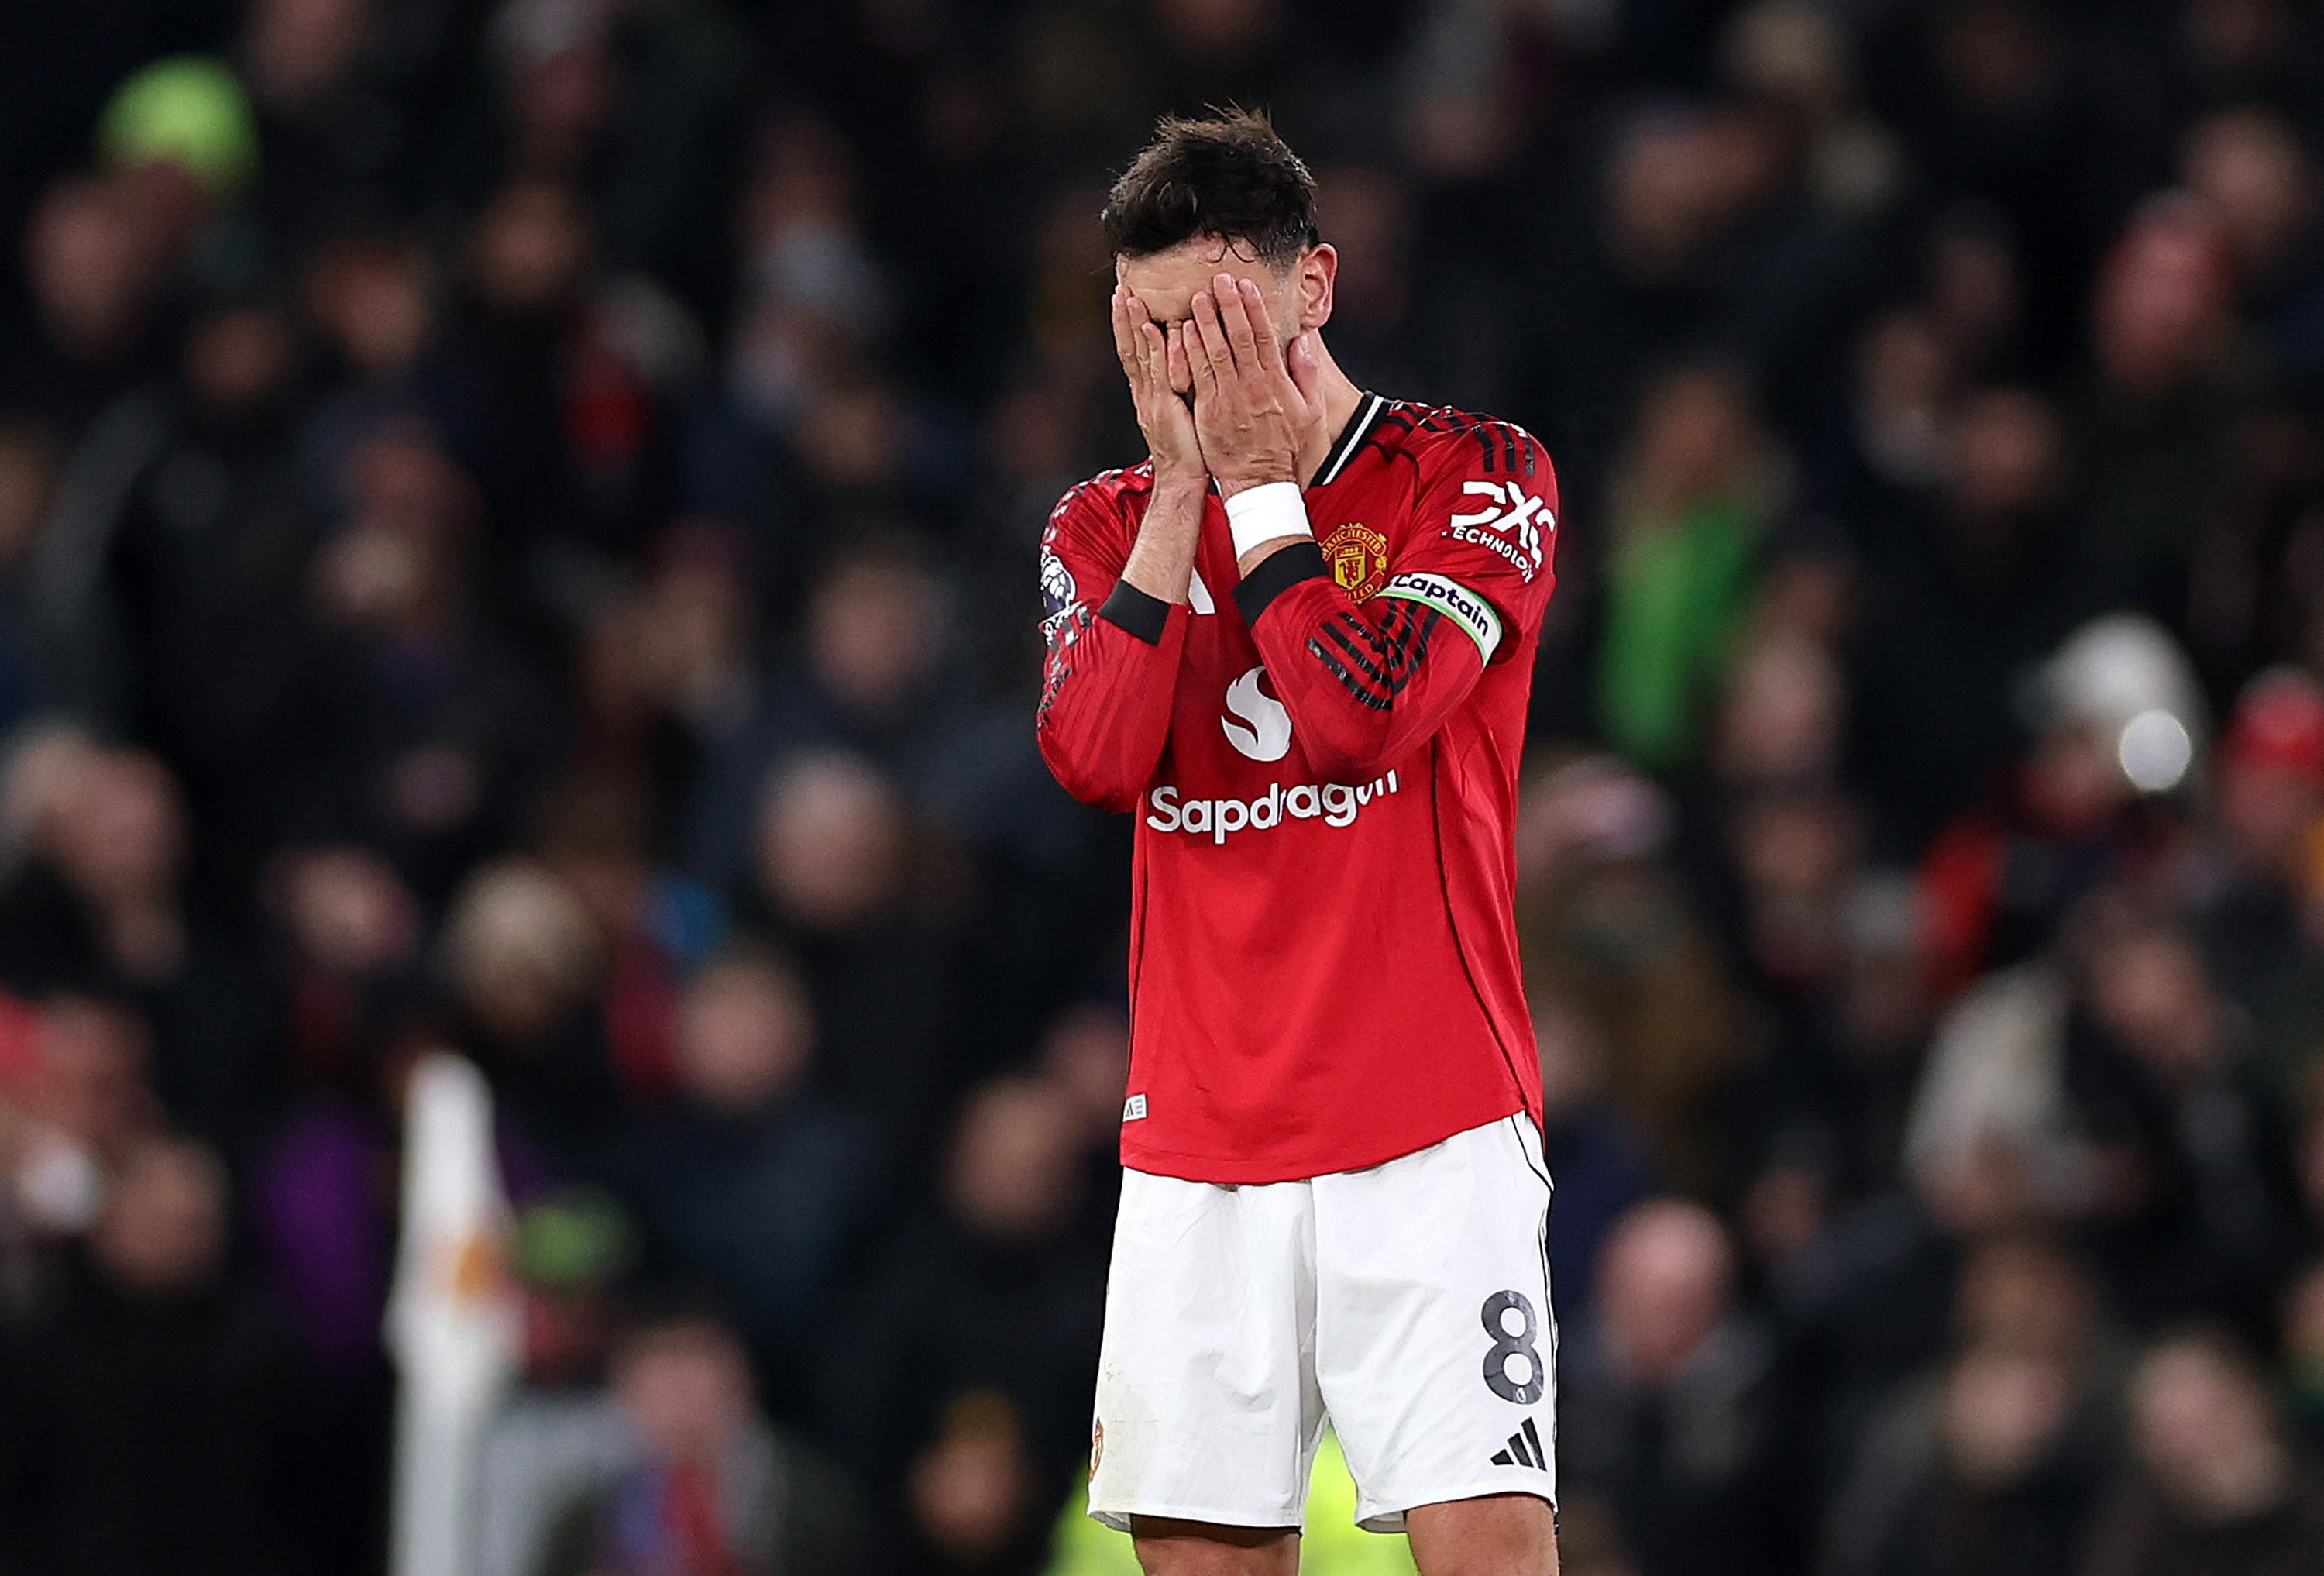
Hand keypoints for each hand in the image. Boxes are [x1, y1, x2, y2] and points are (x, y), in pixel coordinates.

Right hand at [1111, 286, 1204, 487]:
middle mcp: (1144, 395)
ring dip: (1132, 325)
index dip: (1127, 329)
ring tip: (1128, 297)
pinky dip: (1153, 348)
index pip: (1133, 355)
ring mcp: (1151, 400)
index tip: (1124, 302)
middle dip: (1122, 320)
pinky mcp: (1164, 407)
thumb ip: (1179, 390)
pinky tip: (1151, 326)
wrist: (1183, 481)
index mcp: (1148, 396)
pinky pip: (1158, 372)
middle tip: (1119, 290)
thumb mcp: (1182, 414)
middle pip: (1129, 350)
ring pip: (1138, 356)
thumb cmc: (1190, 450)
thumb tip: (1187, 367)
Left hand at [1186, 275, 1318, 496]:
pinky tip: (1183, 333)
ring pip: (1214, 352)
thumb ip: (1307, 373)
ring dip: (1205, 323)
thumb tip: (1302, 340)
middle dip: (1227, 306)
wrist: (1261, 480)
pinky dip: (1190, 352)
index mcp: (1275, 381)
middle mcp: (1250, 385)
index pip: (1263, 336)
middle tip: (1218, 280)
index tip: (1246, 285)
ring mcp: (1228, 397)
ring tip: (1196, 298)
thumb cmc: (1286, 445)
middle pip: (1237, 337)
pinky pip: (1198, 375)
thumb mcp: (1310, 411)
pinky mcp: (1209, 410)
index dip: (1253, 308)